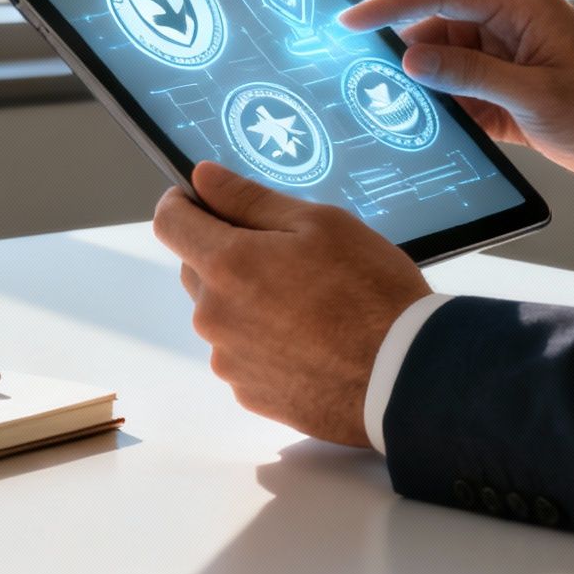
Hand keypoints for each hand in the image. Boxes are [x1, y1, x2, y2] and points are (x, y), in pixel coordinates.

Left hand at [153, 162, 431, 446]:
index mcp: (227, 265)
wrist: (404, 378)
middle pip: (196, 270)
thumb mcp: (318, 223)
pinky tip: (309, 338)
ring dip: (246, 300)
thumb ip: (249, 199)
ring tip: (307, 302)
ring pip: (221, 314)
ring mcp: (229, 360)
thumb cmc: (369, 293)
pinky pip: (242, 353)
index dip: (182, 203)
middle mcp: (215, 317)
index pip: (169, 223)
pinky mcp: (250, 393)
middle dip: (225, 253)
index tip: (201, 200)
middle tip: (284, 253)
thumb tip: (203, 179)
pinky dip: (263, 341)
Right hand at [340, 0, 573, 198]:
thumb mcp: (533, 95)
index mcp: (520, 4)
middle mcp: (507, 21)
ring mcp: (503, 53)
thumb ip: (469, 75)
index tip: (351, 22)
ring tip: (389, 107)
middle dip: (400, 53)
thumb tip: (412, 60)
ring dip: (420, 85)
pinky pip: (456, 87)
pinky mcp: (501, 84)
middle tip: (361, 78)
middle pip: (434, 27)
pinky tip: (421, 122)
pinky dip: (439, 104)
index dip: (391, 5)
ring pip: (440, 61)